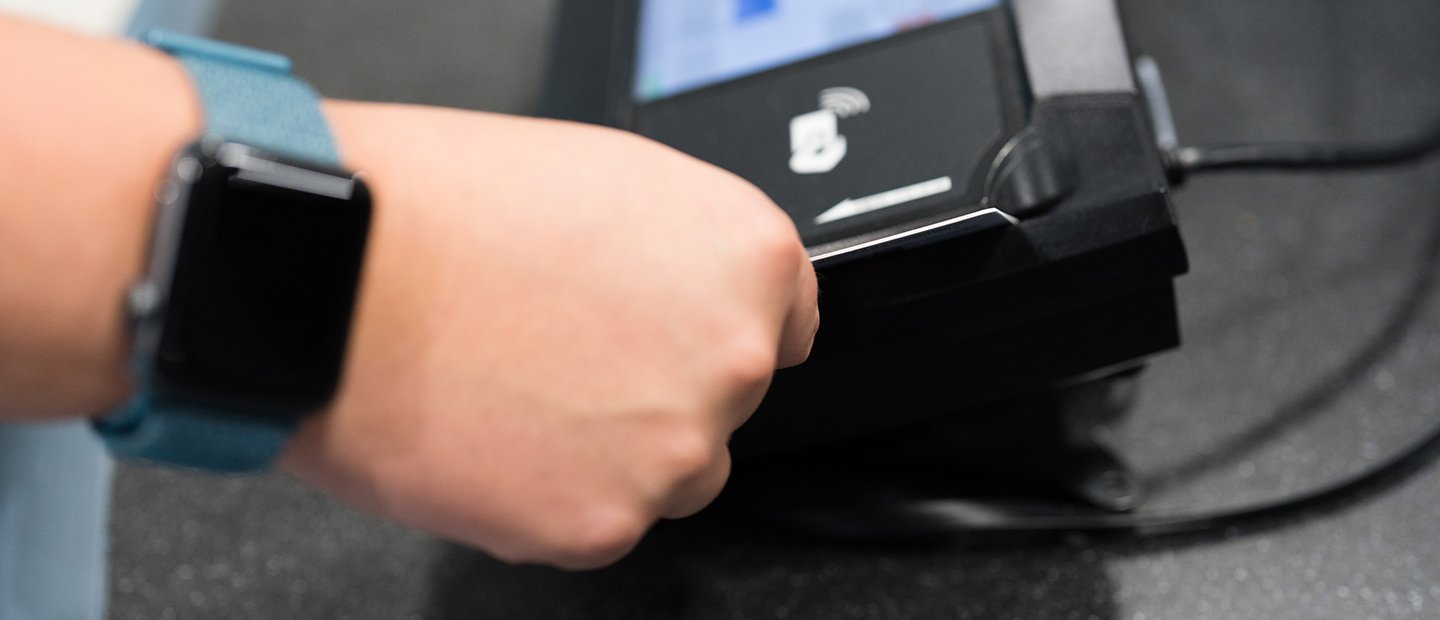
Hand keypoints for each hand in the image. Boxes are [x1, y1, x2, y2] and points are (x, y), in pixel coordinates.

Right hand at [279, 102, 819, 568]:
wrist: (331, 275)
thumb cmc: (439, 208)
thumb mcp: (603, 178)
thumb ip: (679, 247)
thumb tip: (685, 289)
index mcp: (746, 257)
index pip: (787, 319)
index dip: (715, 326)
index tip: (676, 335)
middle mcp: (733, 357)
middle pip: (724, 402)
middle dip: (658, 388)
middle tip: (566, 356)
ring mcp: (674, 448)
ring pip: (670, 472)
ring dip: (613, 452)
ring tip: (520, 393)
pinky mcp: (603, 523)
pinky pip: (597, 523)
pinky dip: (550, 496)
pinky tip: (495, 438)